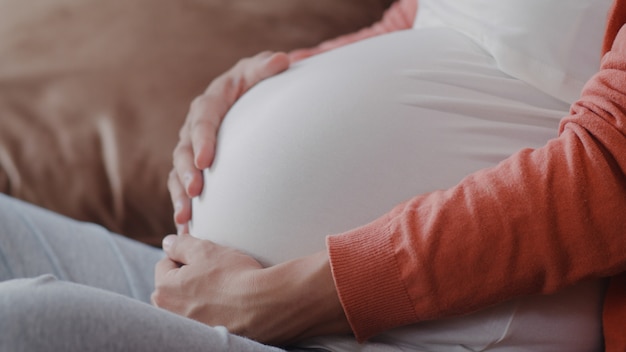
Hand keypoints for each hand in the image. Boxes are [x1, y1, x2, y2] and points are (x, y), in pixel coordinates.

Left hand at [152, 234, 350, 344]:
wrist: (267, 305)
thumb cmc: (235, 276)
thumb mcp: (205, 249)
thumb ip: (180, 244)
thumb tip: (169, 243)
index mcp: (164, 291)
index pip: (166, 264)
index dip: (186, 256)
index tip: (206, 258)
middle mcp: (170, 315)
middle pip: (175, 287)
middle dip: (190, 278)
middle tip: (216, 272)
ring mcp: (189, 329)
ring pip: (189, 304)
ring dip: (201, 296)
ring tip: (225, 290)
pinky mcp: (209, 337)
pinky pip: (205, 319)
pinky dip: (214, 312)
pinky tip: (231, 305)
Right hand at [169, 52, 289, 232]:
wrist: (242, 96)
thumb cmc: (253, 84)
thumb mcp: (258, 71)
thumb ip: (266, 68)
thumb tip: (282, 60)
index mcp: (210, 102)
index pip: (203, 119)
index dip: (202, 139)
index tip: (206, 160)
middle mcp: (194, 126)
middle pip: (184, 150)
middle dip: (187, 172)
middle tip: (195, 192)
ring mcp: (191, 147)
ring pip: (178, 172)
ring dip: (180, 195)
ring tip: (184, 219)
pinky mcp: (193, 165)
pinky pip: (182, 186)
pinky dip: (184, 206)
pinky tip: (187, 230)